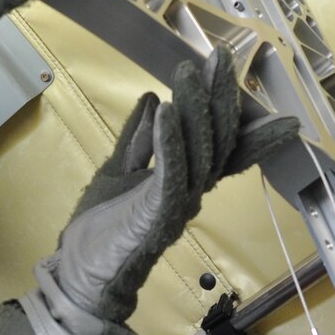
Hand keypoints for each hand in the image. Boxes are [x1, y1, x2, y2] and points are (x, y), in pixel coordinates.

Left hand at [20, 48, 301, 334]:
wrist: (81, 276)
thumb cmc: (100, 232)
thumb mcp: (117, 171)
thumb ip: (136, 139)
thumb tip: (150, 98)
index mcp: (184, 183)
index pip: (221, 145)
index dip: (242, 118)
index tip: (252, 85)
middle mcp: (190, 193)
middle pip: (216, 139)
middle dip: (219, 97)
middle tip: (222, 57)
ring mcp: (177, 204)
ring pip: (198, 151)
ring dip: (194, 109)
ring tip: (189, 71)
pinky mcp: (157, 214)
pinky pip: (169, 173)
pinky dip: (168, 141)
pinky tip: (164, 109)